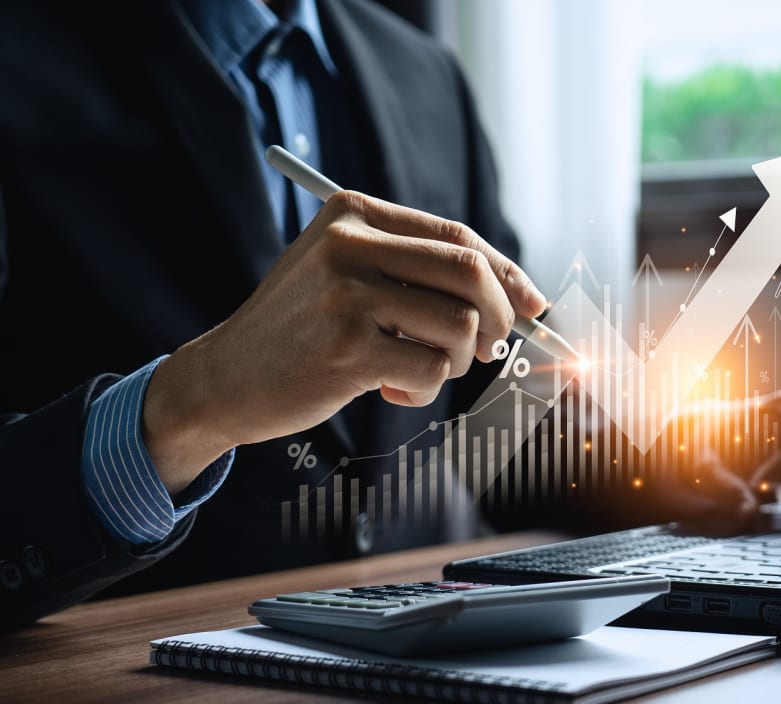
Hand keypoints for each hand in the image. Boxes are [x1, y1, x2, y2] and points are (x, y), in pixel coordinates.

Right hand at [142, 191, 546, 493]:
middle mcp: (350, 243)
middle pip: (470, 271)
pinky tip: (388, 390)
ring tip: (419, 370)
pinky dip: (424, 391)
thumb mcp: (348, 273)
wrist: (226, 377)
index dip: (507, 274)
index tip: (532, 306)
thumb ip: (420, 271)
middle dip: (498, 317)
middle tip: (485, 348)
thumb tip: (523, 297)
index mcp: (355, 213)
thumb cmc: (304, 328)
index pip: (459, 236)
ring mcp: (347, 295)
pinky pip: (430, 372)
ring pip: (460, 326)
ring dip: (454, 362)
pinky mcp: (347, 348)